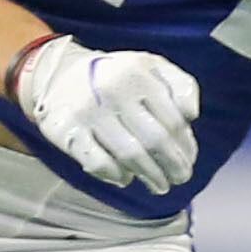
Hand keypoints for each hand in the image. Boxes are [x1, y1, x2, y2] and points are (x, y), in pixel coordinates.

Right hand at [12, 35, 201, 194]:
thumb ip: (180, 85)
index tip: (190, 159)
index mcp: (138, 73)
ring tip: (160, 186)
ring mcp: (88, 112)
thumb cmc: (117, 75)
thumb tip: (191, 116)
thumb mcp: (151, 66)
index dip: (186, 145)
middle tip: (181, 179)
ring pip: (130, 154)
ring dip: (150, 175)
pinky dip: (116, 175)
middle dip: (173, 165)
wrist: (59, 74)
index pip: (173, 120)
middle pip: (155, 140)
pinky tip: (126, 178)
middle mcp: (112, 90)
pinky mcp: (66, 131)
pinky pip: (98, 162)